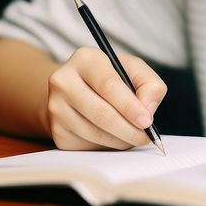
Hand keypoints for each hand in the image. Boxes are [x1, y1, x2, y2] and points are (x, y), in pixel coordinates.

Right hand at [43, 47, 166, 150]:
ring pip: (95, 134)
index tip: (147, 121)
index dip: (130, 106)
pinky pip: (88, 146)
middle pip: (101, 114)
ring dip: (121, 141)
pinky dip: (108, 147)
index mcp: (85, 59)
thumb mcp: (133, 70)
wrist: (76, 90)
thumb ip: (149, 84)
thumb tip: (147, 109)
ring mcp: (56, 108)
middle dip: (129, 130)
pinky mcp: (57, 131)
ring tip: (134, 136)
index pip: (108, 85)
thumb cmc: (110, 78)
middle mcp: (63, 81)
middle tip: (146, 136)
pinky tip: (114, 137)